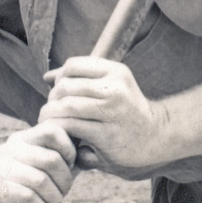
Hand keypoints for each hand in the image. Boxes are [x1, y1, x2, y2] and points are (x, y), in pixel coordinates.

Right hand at [0, 121, 76, 202]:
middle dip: (64, 182)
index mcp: (21, 140)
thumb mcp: (45, 174)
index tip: (70, 169)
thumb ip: (65, 162)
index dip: (69, 150)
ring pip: (40, 181)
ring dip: (54, 200)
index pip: (51, 130)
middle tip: (62, 196)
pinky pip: (28, 197)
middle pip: (50, 159)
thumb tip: (91, 155)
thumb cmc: (25, 197)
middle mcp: (7, 149)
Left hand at [40, 57, 168, 169]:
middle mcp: (114, 88)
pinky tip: (59, 135)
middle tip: (51, 112)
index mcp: (115, 72)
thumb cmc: (124, 112)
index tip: (59, 93)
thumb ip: (80, 80)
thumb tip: (47, 76)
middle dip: (51, 100)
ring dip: (49, 116)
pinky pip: (69, 126)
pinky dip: (57, 130)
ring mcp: (110, 111)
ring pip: (64, 106)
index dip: (59, 79)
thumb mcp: (110, 88)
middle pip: (64, 86)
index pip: (72, 65)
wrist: (154, 137)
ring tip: (50, 123)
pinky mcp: (104, 134)